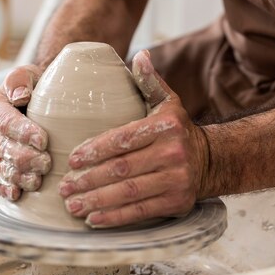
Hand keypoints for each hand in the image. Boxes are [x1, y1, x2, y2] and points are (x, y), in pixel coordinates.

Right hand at [0, 65, 50, 200]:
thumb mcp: (27, 74)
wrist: (26, 99)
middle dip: (26, 158)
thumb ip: (21, 79)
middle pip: (4, 149)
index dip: (24, 132)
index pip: (7, 123)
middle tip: (47, 163)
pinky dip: (6, 189)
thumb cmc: (31, 86)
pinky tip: (18, 194)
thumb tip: (20, 95)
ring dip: (20, 176)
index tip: (43, 140)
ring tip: (38, 180)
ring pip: (2, 168)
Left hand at [58, 50, 208, 227]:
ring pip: (128, 193)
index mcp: (165, 126)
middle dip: (89, 180)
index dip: (95, 150)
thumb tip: (141, 55)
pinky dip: (115, 218)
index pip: (123, 139)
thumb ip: (150, 81)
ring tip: (73, 204)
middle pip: (122, 169)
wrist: (210, 159)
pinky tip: (93, 219)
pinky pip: (140, 211)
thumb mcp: (167, 101)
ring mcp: (176, 180)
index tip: (72, 159)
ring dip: (97, 201)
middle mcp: (173, 153)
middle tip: (65, 187)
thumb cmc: (177, 128)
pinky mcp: (177, 203)